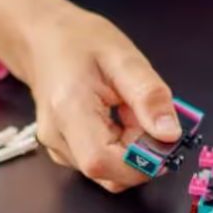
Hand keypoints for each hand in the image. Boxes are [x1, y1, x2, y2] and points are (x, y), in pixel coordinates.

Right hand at [0, 0, 178, 191]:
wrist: (42, 40)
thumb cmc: (79, 41)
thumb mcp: (124, 57)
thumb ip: (148, 95)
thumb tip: (170, 134)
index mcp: (68, 109)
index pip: (101, 161)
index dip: (139, 163)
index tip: (165, 143)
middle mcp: (56, 136)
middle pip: (107, 172)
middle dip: (140, 155)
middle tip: (147, 117)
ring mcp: (56, 148)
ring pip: (107, 172)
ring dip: (131, 152)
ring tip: (128, 113)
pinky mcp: (62, 152)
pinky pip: (100, 165)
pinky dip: (119, 150)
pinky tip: (117, 121)